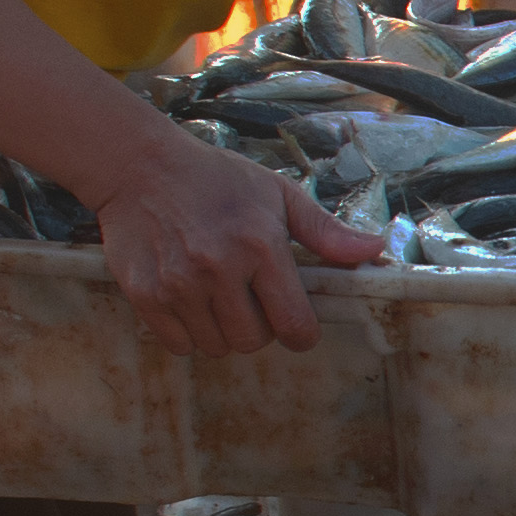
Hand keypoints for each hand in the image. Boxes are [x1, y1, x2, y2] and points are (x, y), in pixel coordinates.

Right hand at [92, 130, 377, 357]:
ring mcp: (179, 284)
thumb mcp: (278, 194)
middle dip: (259, 327)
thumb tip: (375, 250)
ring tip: (216, 293)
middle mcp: (219, 268)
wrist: (140, 168)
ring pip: (217, 347)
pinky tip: (188, 298)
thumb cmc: (217, 180)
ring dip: (223, 330)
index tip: (295, 323)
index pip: (294, 326)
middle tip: (248, 296)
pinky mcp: (145, 294)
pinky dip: (188, 332)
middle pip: (254, 342)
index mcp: (260, 246)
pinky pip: (179, 345)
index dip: (300, 332)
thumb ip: (326, 231)